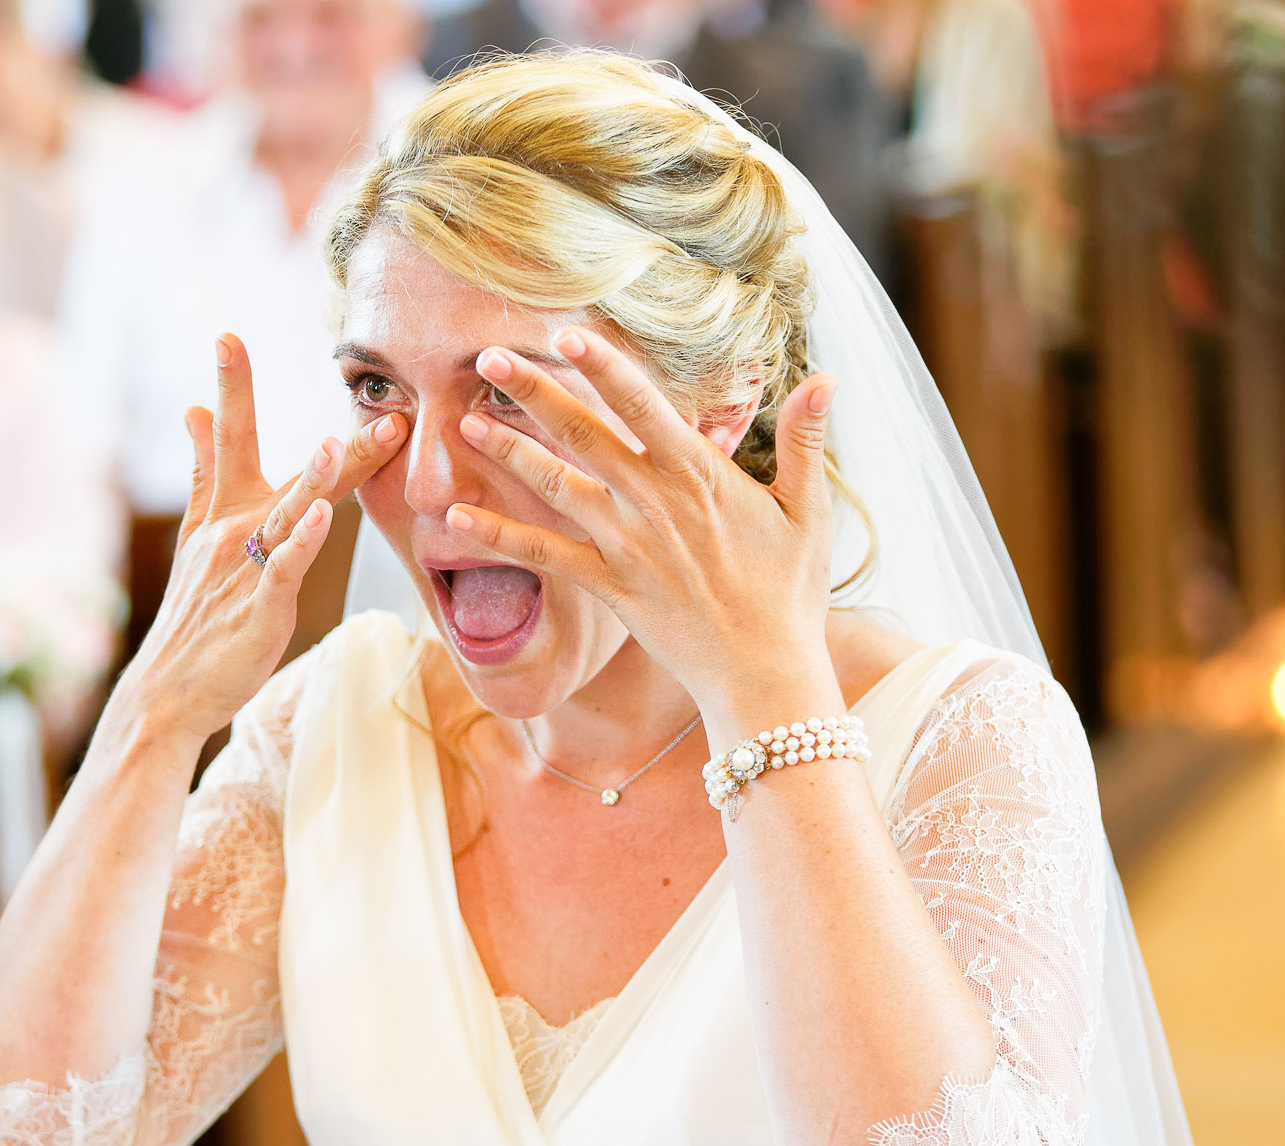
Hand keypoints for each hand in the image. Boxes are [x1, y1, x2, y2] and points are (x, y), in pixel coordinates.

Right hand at [112, 334, 405, 742]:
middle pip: (260, 460)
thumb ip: (204, 474)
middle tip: (287, 365)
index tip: (227, 336)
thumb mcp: (196, 537)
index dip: (230, 388)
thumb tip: (193, 413)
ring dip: (315, 474)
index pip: (227, 439)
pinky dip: (305, 542)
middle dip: (269, 412)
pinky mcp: (263, 607)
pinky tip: (324, 517)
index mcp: (221, 514)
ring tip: (338, 439)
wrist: (169, 691)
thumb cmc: (195, 616)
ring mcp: (246, 568)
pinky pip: (287, 568)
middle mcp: (232, 531)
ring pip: (288, 510)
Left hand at [443, 327, 838, 713]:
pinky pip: (545, 557)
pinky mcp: (609, 587)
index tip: (567, 332)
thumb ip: (806, 442)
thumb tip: (829, 379)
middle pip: (584, 435)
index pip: (644, 406)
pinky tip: (456, 518)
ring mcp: (627, 546)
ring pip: (556, 487)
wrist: (765, 673)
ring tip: (463, 420)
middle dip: (535, 391)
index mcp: (700, 476)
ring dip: (508, 452)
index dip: (604, 366)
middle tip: (487, 354)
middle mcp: (655, 504)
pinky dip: (500, 536)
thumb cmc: (791, 591)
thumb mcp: (810, 512)